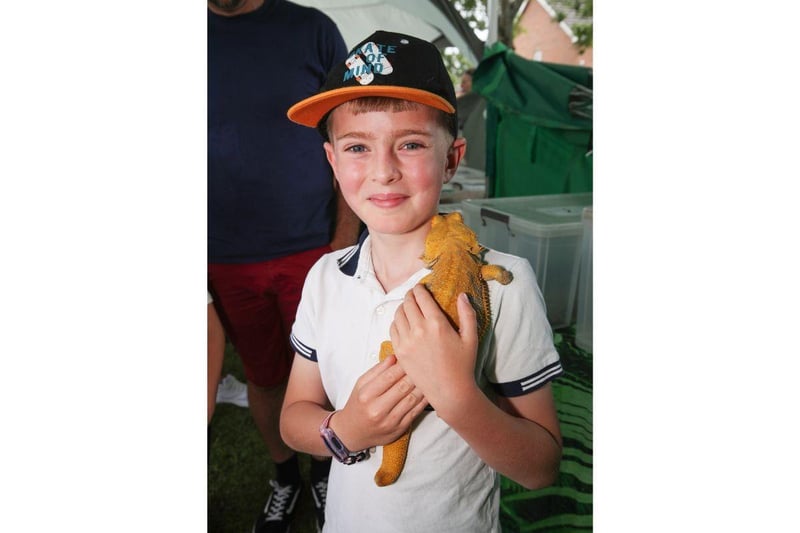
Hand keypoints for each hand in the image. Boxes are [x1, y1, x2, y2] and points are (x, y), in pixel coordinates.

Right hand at [335, 354, 427, 450]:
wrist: (353, 432)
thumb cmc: (358, 405)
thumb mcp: (361, 384)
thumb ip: (377, 370)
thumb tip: (394, 357)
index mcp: (367, 395)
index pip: (389, 376)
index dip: (403, 365)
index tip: (410, 357)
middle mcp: (377, 409)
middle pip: (403, 386)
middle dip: (414, 374)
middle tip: (423, 364)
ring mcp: (390, 421)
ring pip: (412, 398)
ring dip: (422, 386)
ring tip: (428, 375)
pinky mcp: (400, 428)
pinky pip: (416, 411)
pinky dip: (424, 400)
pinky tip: (428, 391)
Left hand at [389, 285, 479, 412]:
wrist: (449, 391)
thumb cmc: (463, 365)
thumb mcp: (471, 338)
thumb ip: (467, 314)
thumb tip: (462, 295)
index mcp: (437, 323)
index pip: (421, 297)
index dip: (420, 289)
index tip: (421, 287)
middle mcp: (419, 330)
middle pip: (407, 302)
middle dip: (410, 295)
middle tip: (414, 295)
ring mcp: (406, 342)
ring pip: (398, 314)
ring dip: (402, 307)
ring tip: (408, 307)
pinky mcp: (400, 352)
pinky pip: (392, 329)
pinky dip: (396, 322)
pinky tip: (403, 322)